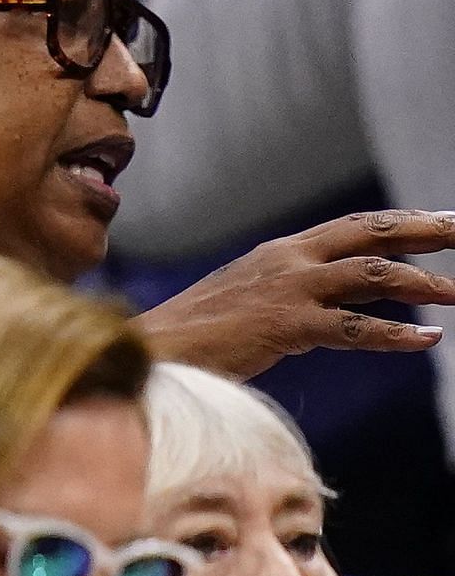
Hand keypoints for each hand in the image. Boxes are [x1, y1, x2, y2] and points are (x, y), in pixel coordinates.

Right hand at [134, 210, 454, 378]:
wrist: (150, 353)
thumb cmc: (191, 339)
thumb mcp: (244, 303)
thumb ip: (286, 296)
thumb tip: (327, 309)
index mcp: (279, 253)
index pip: (354, 228)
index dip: (401, 223)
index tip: (442, 222)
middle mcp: (288, 261)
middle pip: (371, 235)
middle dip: (425, 232)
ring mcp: (287, 290)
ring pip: (371, 276)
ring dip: (422, 281)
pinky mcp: (285, 325)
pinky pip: (354, 328)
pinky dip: (395, 333)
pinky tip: (426, 339)